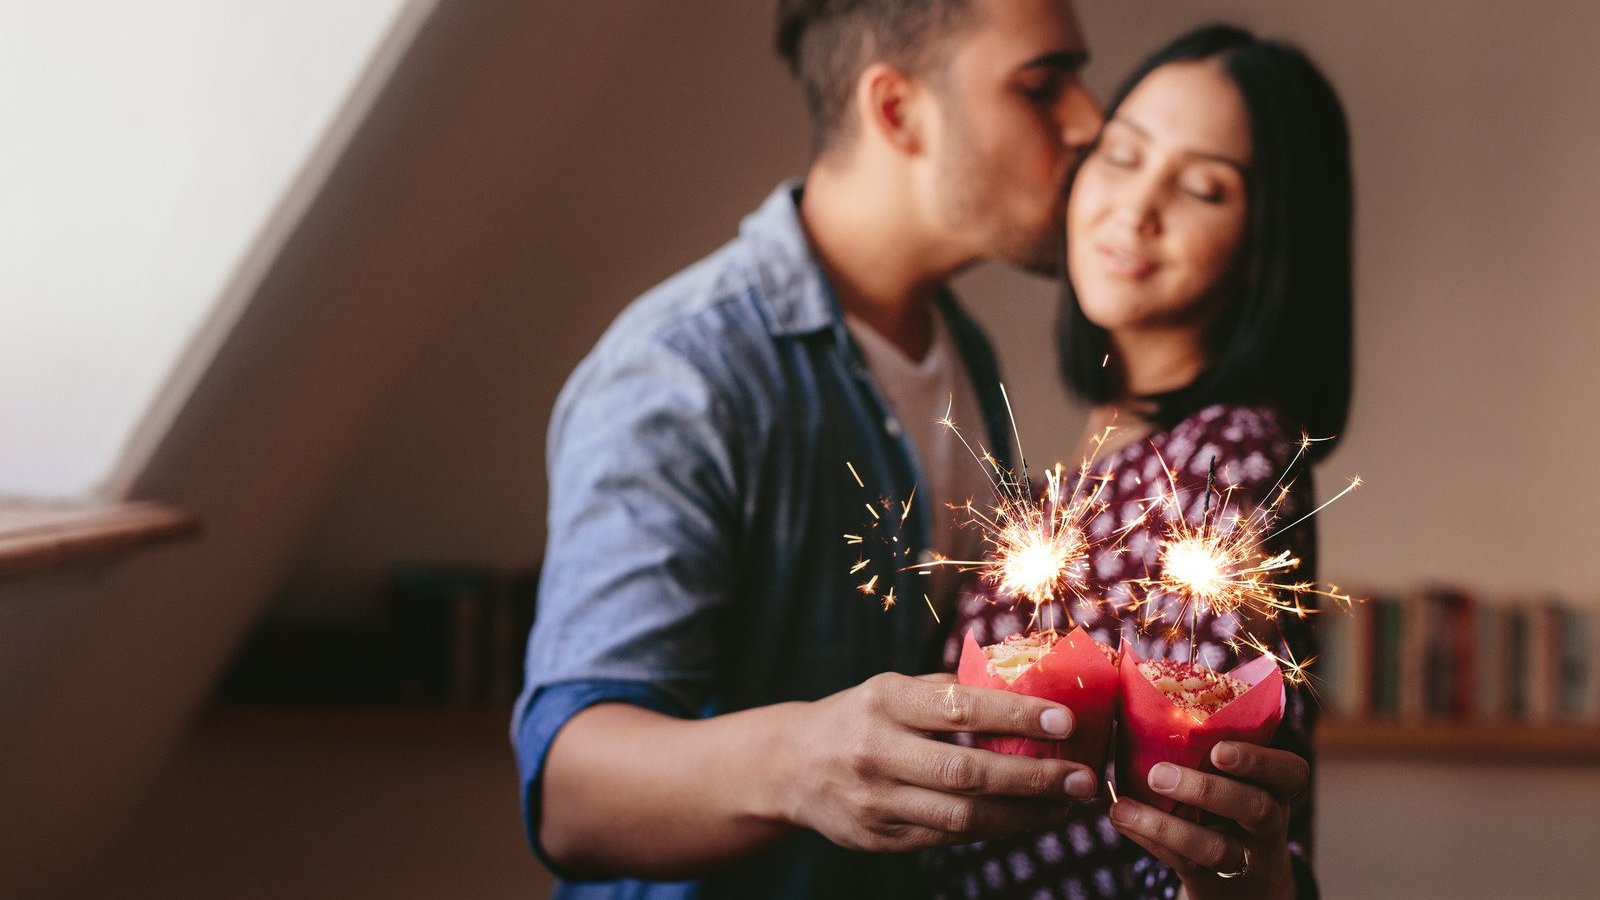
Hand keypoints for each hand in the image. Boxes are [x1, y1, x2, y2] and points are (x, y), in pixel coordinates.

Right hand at [777, 672, 1100, 851]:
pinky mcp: (879, 838)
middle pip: (966, 773)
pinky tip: (1024, 818)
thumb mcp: (890, 690)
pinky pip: (947, 838)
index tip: (1065, 720)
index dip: (1015, 715)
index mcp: (883, 702)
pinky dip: (992, 829)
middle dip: (1033, 777)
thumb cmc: (859, 717)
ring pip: (962, 818)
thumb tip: (1024, 685)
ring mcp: (875, 801)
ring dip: (1023, 814)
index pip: (958, 708)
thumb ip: (946, 692)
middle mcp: (876, 752)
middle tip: (1083, 779)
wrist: (788, 767)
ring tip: (1064, 805)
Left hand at [1109, 741, 1307, 899]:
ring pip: (1216, 848)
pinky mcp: (1216, 883)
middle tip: (1157, 774)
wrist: (1241, 885)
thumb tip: (1139, 684)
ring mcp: (1246, 859)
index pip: (1291, 773)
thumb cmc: (1224, 806)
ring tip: (1123, 808)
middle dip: (1206, 790)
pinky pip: (1185, 866)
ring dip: (1164, 826)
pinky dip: (1149, 842)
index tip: (1219, 750)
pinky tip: (1121, 818)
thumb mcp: (1233, 779)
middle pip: (1256, 808)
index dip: (1260, 761)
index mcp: (1276, 788)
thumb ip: (1205, 746)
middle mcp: (1269, 824)